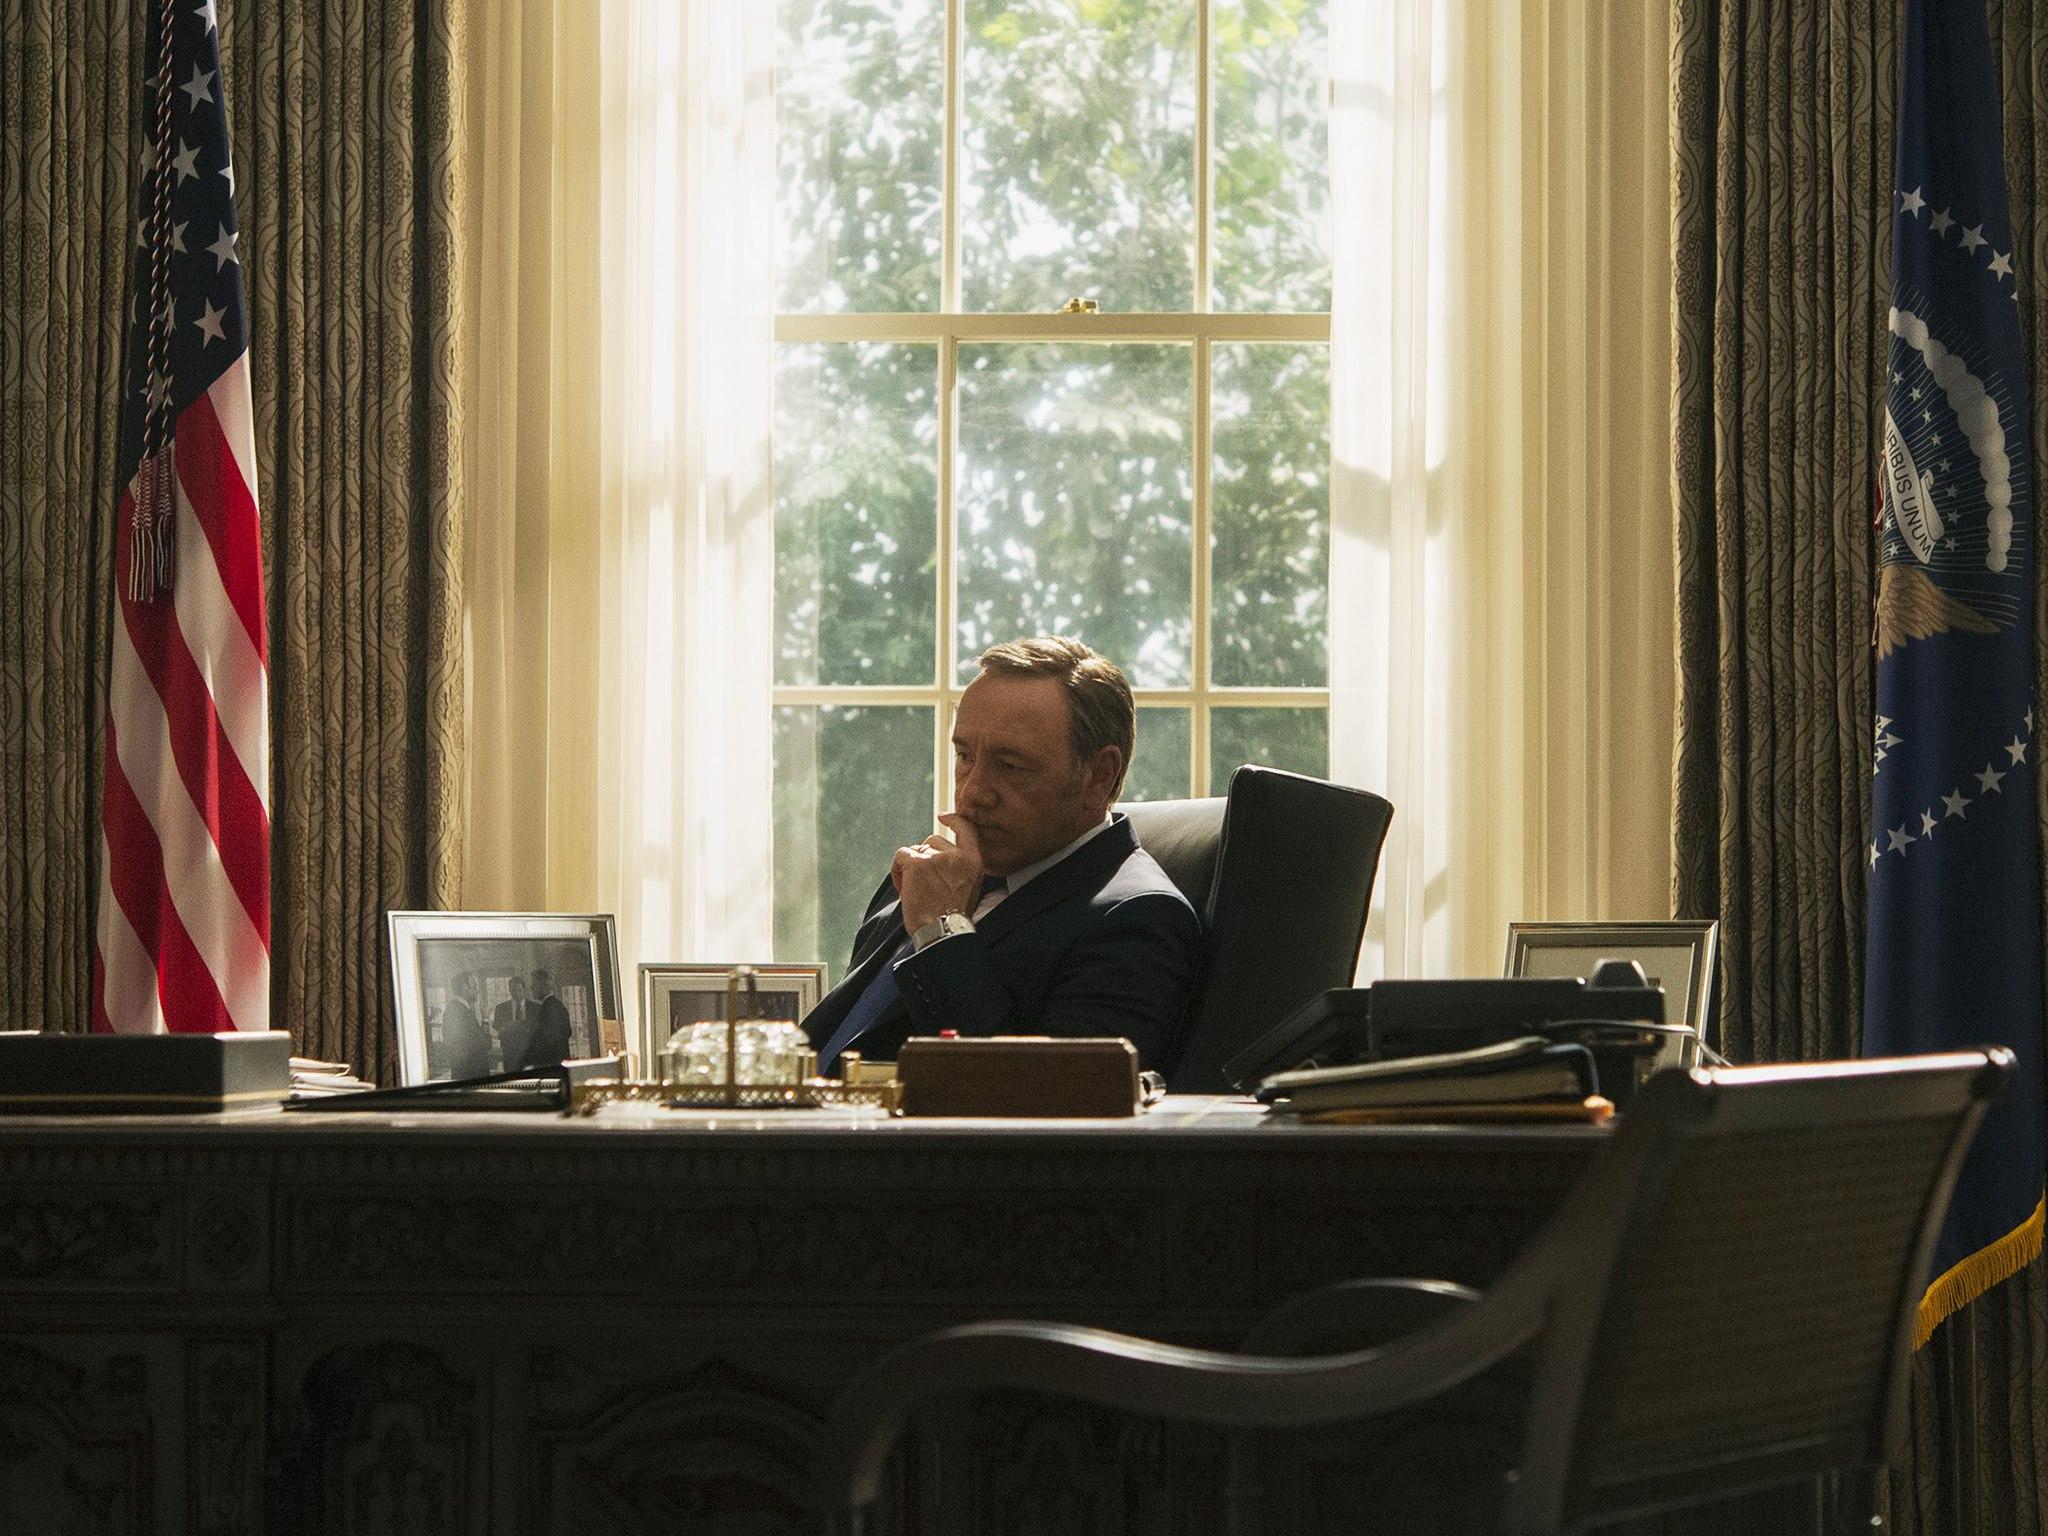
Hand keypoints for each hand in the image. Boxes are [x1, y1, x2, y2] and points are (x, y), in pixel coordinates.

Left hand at [892, 814, 985, 933]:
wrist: (943, 932)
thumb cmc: (952, 918)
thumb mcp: (969, 888)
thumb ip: (959, 868)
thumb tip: (940, 857)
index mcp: (973, 861)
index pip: (966, 830)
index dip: (954, 820)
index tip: (944, 816)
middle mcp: (956, 856)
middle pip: (933, 841)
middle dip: (924, 857)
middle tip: (922, 881)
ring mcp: (936, 857)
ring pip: (915, 850)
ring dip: (910, 867)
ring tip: (912, 890)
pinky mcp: (917, 864)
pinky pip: (901, 856)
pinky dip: (897, 870)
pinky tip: (902, 887)